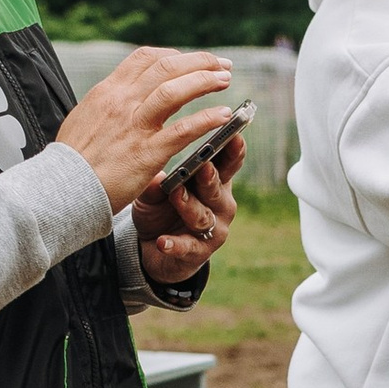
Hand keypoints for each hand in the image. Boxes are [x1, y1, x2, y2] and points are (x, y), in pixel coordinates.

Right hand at [58, 50, 235, 213]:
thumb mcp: (84, 118)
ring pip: (175, 91)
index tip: (192, 60)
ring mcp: (135, 126)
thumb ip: (106, 105)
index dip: (174, 55)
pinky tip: (224, 116)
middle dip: (199, 61)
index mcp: (108, 91)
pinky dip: (206, 119)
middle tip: (222, 64)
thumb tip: (119, 100)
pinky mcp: (146, 153)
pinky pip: (182, 130)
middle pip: (166, 67)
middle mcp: (122, 102)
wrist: (61, 188)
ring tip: (226, 80)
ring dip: (205, 81)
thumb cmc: (73, 160)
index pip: (145, 59)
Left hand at [131, 147, 238, 291]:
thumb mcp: (154, 191)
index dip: (234, 150)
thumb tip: (157, 177)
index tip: (234, 135)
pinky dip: (174, 245)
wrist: (154, 247)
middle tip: (204, 166)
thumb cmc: (161, 208)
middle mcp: (220, 204)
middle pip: (217, 188)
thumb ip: (156, 183)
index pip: (229, 163)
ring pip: (203, 216)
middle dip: (210, 178)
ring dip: (189, 206)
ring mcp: (213, 230)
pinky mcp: (198, 252)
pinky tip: (162, 242)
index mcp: (215, 181)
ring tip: (176, 195)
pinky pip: (187, 247)